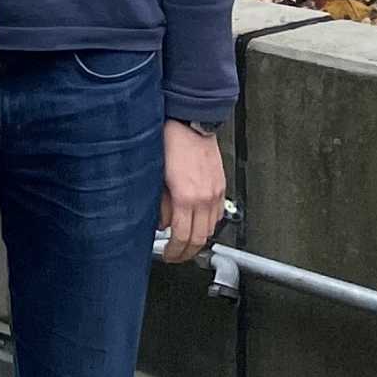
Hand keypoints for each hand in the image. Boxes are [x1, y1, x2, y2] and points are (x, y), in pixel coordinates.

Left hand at [159, 121, 226, 262]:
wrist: (190, 120)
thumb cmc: (170, 140)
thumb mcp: (156, 175)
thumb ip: (161, 203)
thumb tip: (162, 222)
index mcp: (186, 196)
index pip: (183, 236)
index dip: (175, 251)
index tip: (169, 256)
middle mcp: (204, 197)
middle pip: (200, 238)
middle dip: (188, 252)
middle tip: (177, 256)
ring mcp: (216, 192)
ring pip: (212, 228)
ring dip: (199, 239)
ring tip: (186, 242)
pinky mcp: (221, 185)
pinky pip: (218, 213)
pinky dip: (210, 223)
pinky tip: (199, 223)